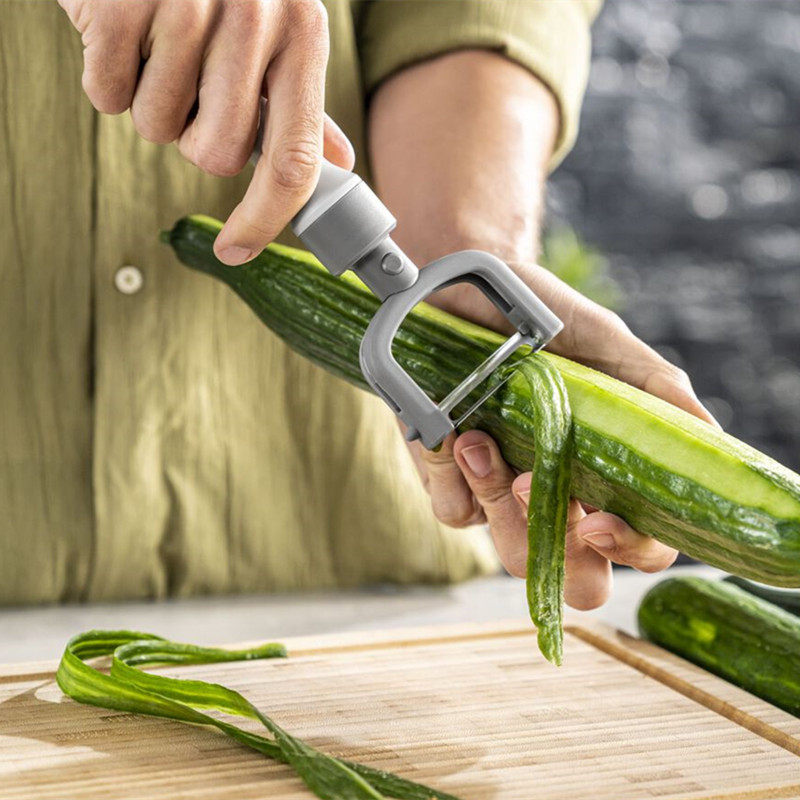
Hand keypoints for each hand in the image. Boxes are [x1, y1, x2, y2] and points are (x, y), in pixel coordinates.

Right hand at [59, 0, 353, 263]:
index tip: (239, 251)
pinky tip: (124, 34)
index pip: (293, 161)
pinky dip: (108, 79)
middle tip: (191, 87)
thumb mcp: (276, 33)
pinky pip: (108, 95)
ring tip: (158, 48)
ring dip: (152, 104)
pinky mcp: (120, 0)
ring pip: (158, 129)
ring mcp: (186, 2)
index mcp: (303, 35)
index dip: (265, 219)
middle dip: (195, 138)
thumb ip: (301, 105)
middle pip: (217, 156)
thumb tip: (336, 165)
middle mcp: (255, 17)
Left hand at [410, 265, 718, 609]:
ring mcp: (503, 497)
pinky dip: (451, 475)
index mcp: (608, 473)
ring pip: (513, 552)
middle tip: (532, 487)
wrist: (467, 287)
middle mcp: (560, 495)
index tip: (597, 522)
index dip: (629, 549)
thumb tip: (709, 440)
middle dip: (561, 551)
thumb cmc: (543, 317)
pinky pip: (457, 513)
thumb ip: (657, 391)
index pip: (642, 542)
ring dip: (496, 501)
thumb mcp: (606, 343)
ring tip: (479, 440)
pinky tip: (451, 432)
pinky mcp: (452, 485)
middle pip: (577, 576)